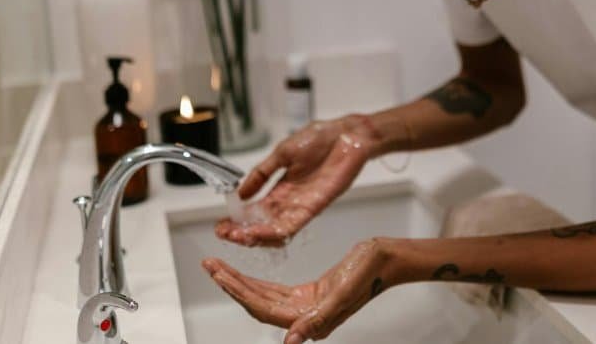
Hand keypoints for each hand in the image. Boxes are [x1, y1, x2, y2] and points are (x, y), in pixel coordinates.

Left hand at [203, 239, 389, 342]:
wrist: (386, 260)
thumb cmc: (371, 272)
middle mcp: (305, 316)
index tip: (219, 275)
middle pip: (257, 303)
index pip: (263, 308)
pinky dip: (257, 281)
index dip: (238, 292)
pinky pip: (275, 290)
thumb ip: (318, 319)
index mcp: (311, 318)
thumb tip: (291, 342)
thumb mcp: (344, 292)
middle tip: (210, 265)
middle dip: (231, 284)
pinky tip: (244, 275)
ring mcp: (306, 305)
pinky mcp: (310, 294)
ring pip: (263, 296)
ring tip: (219, 267)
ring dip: (240, 281)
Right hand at [215, 116, 377, 246]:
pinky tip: (258, 233)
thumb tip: (240, 193)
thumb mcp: (281, 153)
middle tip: (223, 233)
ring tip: (236, 236)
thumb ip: (261, 174)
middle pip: (263, 224)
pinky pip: (292, 225)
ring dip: (255, 235)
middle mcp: (290, 202)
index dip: (238, 219)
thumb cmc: (320, 139)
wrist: (347, 135)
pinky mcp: (314, 207)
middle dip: (242, 231)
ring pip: (275, 230)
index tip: (221, 224)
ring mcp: (302, 206)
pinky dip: (273, 231)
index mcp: (281, 188)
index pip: (256, 210)